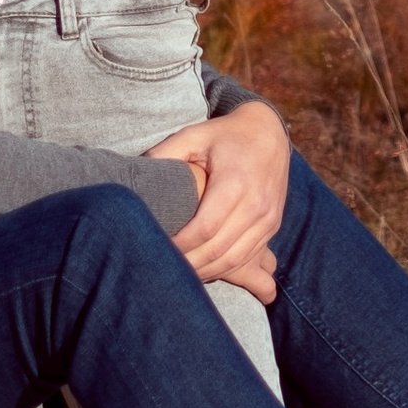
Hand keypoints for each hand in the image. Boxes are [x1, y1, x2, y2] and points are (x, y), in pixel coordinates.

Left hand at [150, 99, 291, 301]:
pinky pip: (248, 256)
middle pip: (218, 249)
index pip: (205, 228)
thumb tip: (135, 177)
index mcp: (235, 181)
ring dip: (205, 271)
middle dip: (188, 264)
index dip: (180, 244)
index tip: (157, 247)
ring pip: (234, 259)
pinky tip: (202, 268)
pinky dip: (223, 268)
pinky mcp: (272, 225)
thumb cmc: (224, 136)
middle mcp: (256, 203)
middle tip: (161, 268)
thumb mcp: (193, 135)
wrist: (268, 133)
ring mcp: (268, 217)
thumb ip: (165, 154)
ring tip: (179, 274)